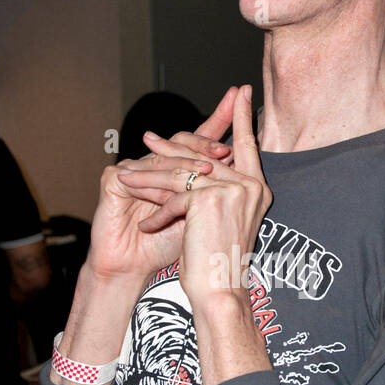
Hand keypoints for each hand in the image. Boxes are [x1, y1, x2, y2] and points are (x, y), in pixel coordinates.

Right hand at [88, 87, 238, 281]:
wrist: (134, 267)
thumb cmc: (169, 245)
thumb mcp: (201, 214)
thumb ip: (217, 187)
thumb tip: (248, 161)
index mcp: (176, 167)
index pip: (201, 137)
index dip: (221, 117)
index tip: (241, 95)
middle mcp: (155, 161)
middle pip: (184, 140)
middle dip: (206, 144)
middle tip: (225, 150)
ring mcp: (133, 166)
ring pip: (166, 157)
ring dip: (189, 165)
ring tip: (209, 171)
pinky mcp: (113, 178)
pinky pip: (142, 172)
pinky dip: (162, 181)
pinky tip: (178, 186)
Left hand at [117, 84, 270, 308]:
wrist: (220, 293)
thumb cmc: (219, 264)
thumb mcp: (222, 221)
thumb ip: (218, 192)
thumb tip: (200, 167)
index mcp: (257, 188)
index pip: (247, 144)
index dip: (241, 116)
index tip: (238, 91)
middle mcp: (250, 185)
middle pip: (201, 157)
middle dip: (170, 149)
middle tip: (147, 139)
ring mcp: (233, 190)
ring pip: (181, 174)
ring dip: (149, 177)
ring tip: (126, 177)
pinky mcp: (210, 199)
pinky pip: (174, 197)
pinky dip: (156, 214)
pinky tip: (144, 226)